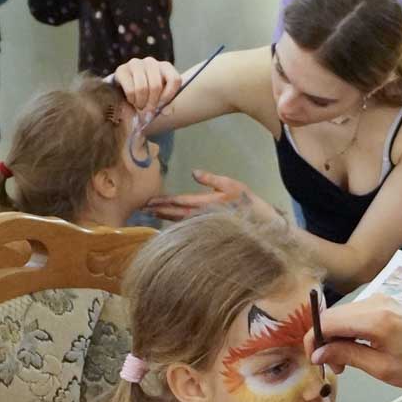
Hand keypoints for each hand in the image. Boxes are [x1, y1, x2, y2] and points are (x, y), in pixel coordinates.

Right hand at [107, 56, 183, 114]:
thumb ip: (167, 105)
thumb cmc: (147, 95)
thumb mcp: (160, 100)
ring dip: (141, 103)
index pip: (174, 79)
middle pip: (156, 86)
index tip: (162, 105)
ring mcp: (136, 64)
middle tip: (149, 111)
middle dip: (152, 103)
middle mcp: (151, 62)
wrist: (126, 92)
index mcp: (165, 67)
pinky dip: (132, 99)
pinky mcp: (122, 69)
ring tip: (140, 106)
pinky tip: (132, 100)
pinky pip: (130, 89)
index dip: (169, 95)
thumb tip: (167, 111)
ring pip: (142, 88)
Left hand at [143, 170, 272, 222]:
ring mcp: (203, 224)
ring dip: (164, 218)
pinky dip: (175, 224)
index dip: (164, 201)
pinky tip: (167, 222)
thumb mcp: (230, 184)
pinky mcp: (205, 229)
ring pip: (179, 222)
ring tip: (151, 214)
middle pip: (175, 214)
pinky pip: (187, 227)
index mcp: (206, 202)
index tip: (149, 201)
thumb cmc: (244, 199)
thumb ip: (211, 179)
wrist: (258, 220)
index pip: (180, 202)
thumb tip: (193, 172)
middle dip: (159, 211)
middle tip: (143, 209)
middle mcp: (202, 216)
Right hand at [306, 295, 401, 386]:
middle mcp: (374, 302)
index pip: (327, 321)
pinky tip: (358, 348)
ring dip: (337, 336)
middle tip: (335, 367)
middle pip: (332, 315)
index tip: (317, 361)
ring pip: (342, 314)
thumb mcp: (382, 368)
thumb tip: (319, 353)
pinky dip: (349, 330)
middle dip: (325, 340)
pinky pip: (356, 314)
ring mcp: (380, 300)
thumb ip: (348, 356)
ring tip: (347, 362)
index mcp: (374, 318)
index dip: (315, 340)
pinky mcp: (385, 303)